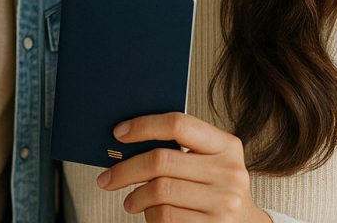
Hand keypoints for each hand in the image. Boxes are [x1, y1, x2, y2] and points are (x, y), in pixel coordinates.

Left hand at [96, 112, 269, 222]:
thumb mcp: (210, 162)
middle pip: (161, 160)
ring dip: (136, 197)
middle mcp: (229, 172)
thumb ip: (181, 149)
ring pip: (159, 191)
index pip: (178, 124)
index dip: (144, 126)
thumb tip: (128, 142)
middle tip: (108, 178)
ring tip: (130, 200)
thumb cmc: (216, 189)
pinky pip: (165, 216)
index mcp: (226, 146)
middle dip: (126, 169)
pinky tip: (151, 214)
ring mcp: (223, 201)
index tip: (119, 133)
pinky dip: (151, 215)